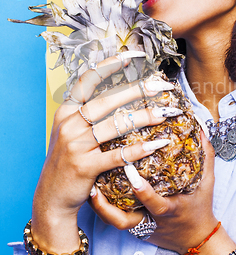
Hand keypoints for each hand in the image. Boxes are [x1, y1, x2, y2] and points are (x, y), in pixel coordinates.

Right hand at [31, 52, 175, 248]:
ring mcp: (76, 145)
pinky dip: (139, 149)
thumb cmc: (66, 162)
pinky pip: (117, 155)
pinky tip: (157, 144)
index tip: (132, 57)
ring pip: (116, 126)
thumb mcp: (68, 132)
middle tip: (160, 86)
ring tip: (166, 113)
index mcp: (66, 112)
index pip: (87, 81)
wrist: (51, 197)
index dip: (110, 66)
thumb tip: (114, 93)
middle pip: (107, 101)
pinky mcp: (85, 166)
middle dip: (136, 91)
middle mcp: (69, 124)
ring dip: (144, 118)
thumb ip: (84, 112)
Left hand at [89, 130, 217, 254]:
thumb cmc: (201, 207)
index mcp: (171, 209)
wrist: (196, 239)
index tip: (131, 174)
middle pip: (125, 220)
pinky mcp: (135, 226)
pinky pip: (115, 219)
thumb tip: (202, 129)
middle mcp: (153, 220)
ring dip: (100, 209)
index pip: (156, 203)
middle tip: (92, 187)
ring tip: (88, 190)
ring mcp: (142, 225)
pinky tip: (94, 192)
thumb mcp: (207, 182)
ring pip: (115, 223)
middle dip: (107, 208)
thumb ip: (205, 156)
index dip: (143, 192)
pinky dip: (103, 208)